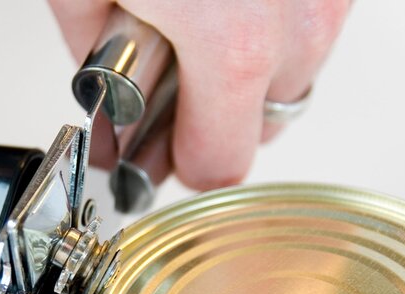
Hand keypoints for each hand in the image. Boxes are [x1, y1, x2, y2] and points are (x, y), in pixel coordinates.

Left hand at [49, 0, 349, 188]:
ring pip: (295, 74)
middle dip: (215, 116)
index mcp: (231, 40)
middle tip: (173, 78)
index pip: (219, 164)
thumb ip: (90, 50)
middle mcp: (300, 17)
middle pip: (262, 126)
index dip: (178, 163)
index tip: (158, 150)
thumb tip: (107, 98)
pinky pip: (313, 24)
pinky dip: (277, 24)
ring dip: (251, 70)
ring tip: (203, 20)